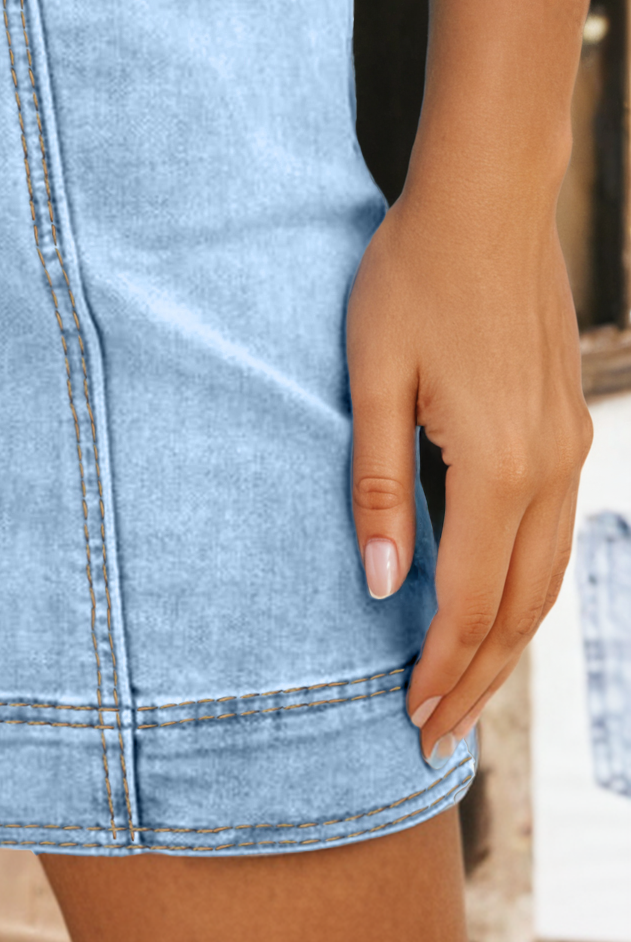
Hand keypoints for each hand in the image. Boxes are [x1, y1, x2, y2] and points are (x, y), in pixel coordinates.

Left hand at [345, 185, 591, 762]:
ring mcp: (569, 447)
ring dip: (506, 643)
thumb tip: (384, 585)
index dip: (439, 669)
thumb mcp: (371, 379)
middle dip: (476, 679)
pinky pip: (554, 535)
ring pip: (547, 578)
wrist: (486, 200)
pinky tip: (496, 609)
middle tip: (435, 740)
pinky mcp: (568, 427)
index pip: (469, 600)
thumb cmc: (412, 277)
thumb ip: (377, 486)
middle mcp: (550, 467)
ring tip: (463, 695)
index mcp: (497, 464)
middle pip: (521, 608)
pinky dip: (526, 590)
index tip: (410, 721)